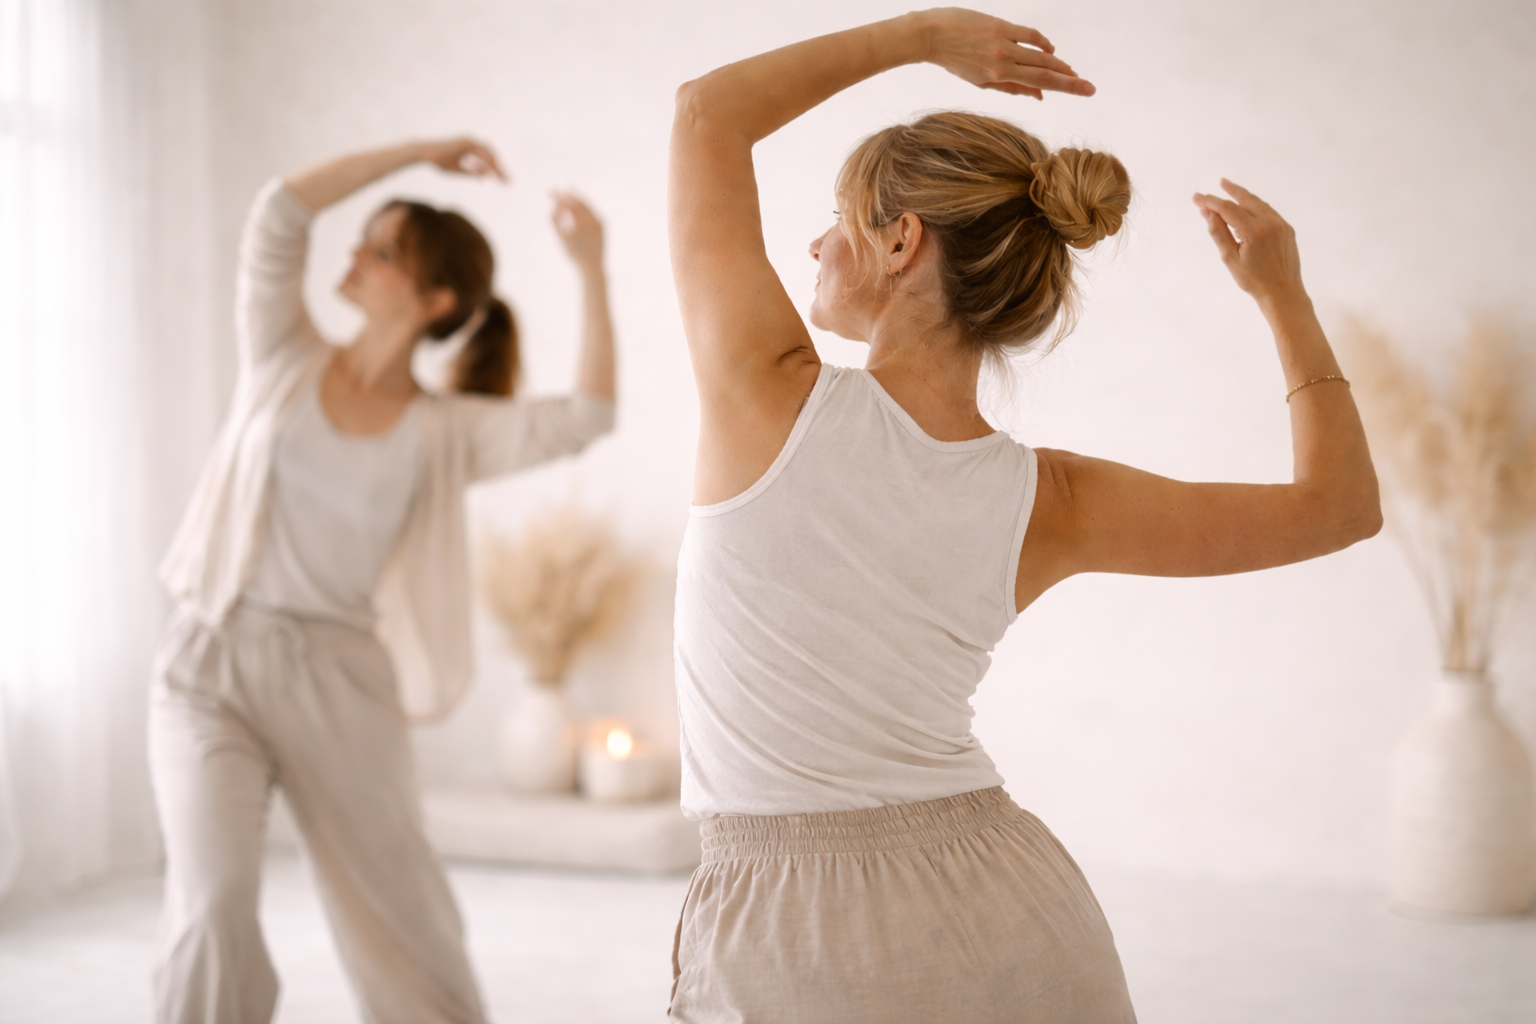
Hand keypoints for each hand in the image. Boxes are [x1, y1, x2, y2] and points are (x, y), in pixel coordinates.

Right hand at [415, 137, 507, 180]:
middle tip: (507, 181)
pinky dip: (488, 164)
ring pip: (488, 154)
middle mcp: (471, 142)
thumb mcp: (459, 170)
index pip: (488, 157)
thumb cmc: (439, 161)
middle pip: (491, 155)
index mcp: (470, 147)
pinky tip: (493, 173)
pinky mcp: (466, 143)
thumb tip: (486, 177)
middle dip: (500, 168)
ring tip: (502, 179)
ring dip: (496, 167)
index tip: (504, 180)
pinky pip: (481, 154)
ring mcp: (469, 141)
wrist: (425, 154)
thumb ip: (472, 172)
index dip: (496, 169)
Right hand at [551, 191, 603, 271]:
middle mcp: (591, 220)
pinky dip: (584, 206)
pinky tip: (579, 203)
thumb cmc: (574, 254)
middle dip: (568, 194)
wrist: (593, 266)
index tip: (551, 192)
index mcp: (580, 223)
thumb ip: (556, 222)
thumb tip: (552, 207)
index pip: (568, 204)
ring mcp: (599, 221)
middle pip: (579, 202)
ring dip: (577, 197)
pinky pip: (592, 211)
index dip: (559, 197)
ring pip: (587, 205)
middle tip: (559, 189)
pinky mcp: (603, 224)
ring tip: (570, 189)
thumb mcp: (562, 238)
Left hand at [915, 8, 1093, 98]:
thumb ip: (1011, 87)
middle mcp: (1003, 62)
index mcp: (996, 78)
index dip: (1064, 88)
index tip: (1085, 90)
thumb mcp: (980, 81)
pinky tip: (1050, 49)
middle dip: (1069, 80)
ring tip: (1071, 71)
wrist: (930, 36)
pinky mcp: (1000, 27)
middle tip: (1088, 86)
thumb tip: (1038, 94)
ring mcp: (1002, 43)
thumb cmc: (953, 60)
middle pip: (1045, 72)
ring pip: (1040, 55)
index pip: (1038, 84)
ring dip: (1058, 63)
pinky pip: (1029, 35)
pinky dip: (1042, 42)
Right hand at [1193, 180, 1305, 307]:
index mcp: (1253, 231)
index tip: (1197, 198)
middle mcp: (1269, 223)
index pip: (1227, 208)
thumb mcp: (1230, 258)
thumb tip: (1208, 213)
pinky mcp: (1287, 229)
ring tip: (1231, 189)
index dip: (1210, 201)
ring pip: (1258, 203)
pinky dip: (1256, 205)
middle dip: (1230, 190)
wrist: (1283, 292)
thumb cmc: (1253, 280)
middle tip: (1218, 183)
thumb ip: (1218, 233)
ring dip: (1243, 196)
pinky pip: (1269, 211)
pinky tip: (1248, 206)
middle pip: (1245, 199)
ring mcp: (1280, 224)